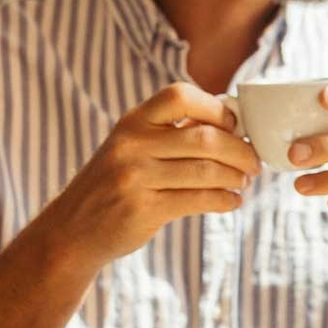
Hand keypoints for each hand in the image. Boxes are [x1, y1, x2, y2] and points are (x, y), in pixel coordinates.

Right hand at [35, 83, 261, 271]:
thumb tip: (233, 121)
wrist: (72, 230)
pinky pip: (199, 200)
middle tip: (254, 162)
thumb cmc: (115, 184)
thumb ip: (171, 133)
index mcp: (132, 122)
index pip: (180, 96)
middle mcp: (131, 144)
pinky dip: (225, 200)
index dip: (216, 108)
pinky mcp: (143, 209)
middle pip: (205, 138)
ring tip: (244, 182)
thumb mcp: (131, 147)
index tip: (234, 126)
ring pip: (206, 171)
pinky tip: (232, 201)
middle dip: (241, 151)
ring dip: (236, 177)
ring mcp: (135, 177)